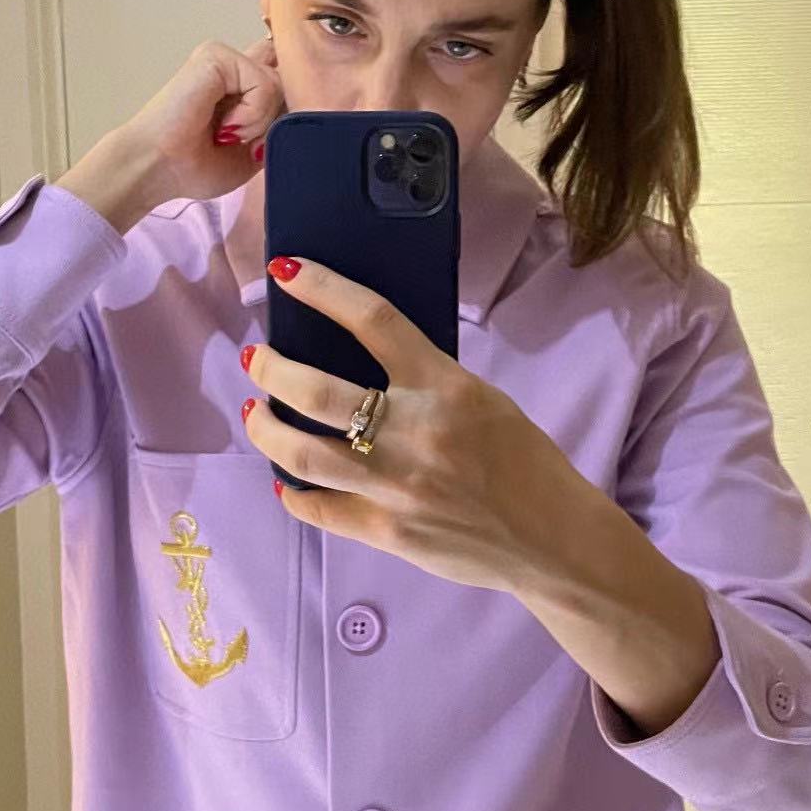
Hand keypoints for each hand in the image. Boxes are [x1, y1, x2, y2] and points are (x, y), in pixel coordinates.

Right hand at [56, 35, 284, 232]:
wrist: (158, 170)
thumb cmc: (194, 166)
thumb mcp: (254, 151)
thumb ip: (279, 125)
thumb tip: (301, 105)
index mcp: (240, 86)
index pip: (282, 72)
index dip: (292, 94)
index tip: (281, 121)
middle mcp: (233, 67)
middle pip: (288, 80)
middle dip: (276, 119)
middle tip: (241, 140)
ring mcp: (224, 59)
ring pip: (278, 83)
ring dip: (259, 122)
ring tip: (226, 134)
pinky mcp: (217, 57)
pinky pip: (264, 83)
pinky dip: (251, 114)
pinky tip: (223, 126)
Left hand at [242, 255, 582, 593]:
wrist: (553, 540)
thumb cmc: (524, 462)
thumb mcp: (482, 399)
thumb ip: (425, 382)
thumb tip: (363, 364)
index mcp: (445, 386)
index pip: (373, 319)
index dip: (322, 288)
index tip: (284, 270)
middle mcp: (414, 432)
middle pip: (315, 390)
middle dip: (272, 368)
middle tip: (257, 359)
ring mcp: (396, 487)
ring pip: (301, 453)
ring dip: (266, 429)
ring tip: (258, 414)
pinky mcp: (387, 532)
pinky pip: (319, 509)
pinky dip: (293, 493)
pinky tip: (284, 480)